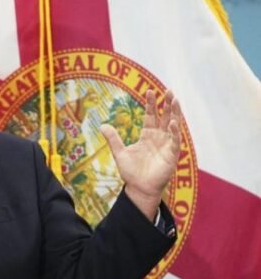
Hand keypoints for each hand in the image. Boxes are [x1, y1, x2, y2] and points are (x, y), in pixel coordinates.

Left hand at [100, 89, 181, 220]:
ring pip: (174, 125)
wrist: (139, 188)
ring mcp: (167, 145)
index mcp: (148, 135)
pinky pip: (175, 141)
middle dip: (167, 104)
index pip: (151, 115)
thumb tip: (103, 125)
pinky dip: (175, 132)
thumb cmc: (131, 172)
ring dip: (175, 113)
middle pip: (165, 116)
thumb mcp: (120, 153)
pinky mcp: (172, 155)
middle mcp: (159, 137)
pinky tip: (173, 122)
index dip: (152, 104)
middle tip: (169, 90)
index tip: (150, 91)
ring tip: (175, 100)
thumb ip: (113, 139)